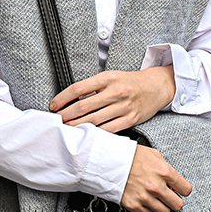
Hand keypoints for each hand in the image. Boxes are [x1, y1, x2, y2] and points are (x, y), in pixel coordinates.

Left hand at [51, 67, 174, 132]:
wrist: (156, 86)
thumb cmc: (130, 82)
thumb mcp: (111, 76)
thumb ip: (93, 86)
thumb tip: (71, 98)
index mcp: (107, 78)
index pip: (78, 88)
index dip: (62, 98)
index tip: (54, 105)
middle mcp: (115, 92)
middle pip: (83, 106)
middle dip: (66, 115)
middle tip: (57, 120)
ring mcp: (123, 106)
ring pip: (94, 120)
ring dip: (77, 126)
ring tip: (67, 129)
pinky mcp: (131, 119)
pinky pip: (109, 129)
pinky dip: (96, 133)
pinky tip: (87, 135)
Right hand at [121, 146, 191, 211]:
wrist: (109, 161)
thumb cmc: (129, 155)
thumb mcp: (154, 155)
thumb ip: (166, 168)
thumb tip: (173, 180)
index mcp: (164, 172)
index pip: (185, 189)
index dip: (183, 190)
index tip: (181, 190)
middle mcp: (156, 186)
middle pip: (177, 205)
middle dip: (175, 201)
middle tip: (170, 197)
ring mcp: (145, 197)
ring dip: (161, 206)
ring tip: (155, 198)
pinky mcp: (134, 205)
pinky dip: (147, 208)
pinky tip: (144, 199)